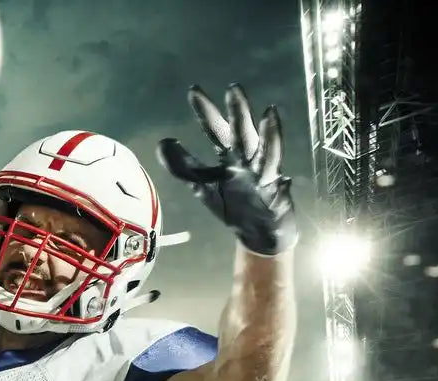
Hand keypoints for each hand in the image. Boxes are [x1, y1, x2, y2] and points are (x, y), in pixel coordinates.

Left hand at [157, 83, 297, 255]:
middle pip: (239, 131)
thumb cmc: (234, 206)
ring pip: (259, 144)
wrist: (258, 234)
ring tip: (264, 109)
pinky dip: (274, 149)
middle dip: (236, 111)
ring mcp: (260, 169)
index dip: (206, 111)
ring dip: (261, 127)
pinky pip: (273, 165)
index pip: (215, 130)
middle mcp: (246, 157)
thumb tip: (163, 142)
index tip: (194, 90)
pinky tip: (274, 133)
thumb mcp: (203, 186)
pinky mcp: (271, 184)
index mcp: (230, 157)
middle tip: (232, 88)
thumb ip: (184, 166)